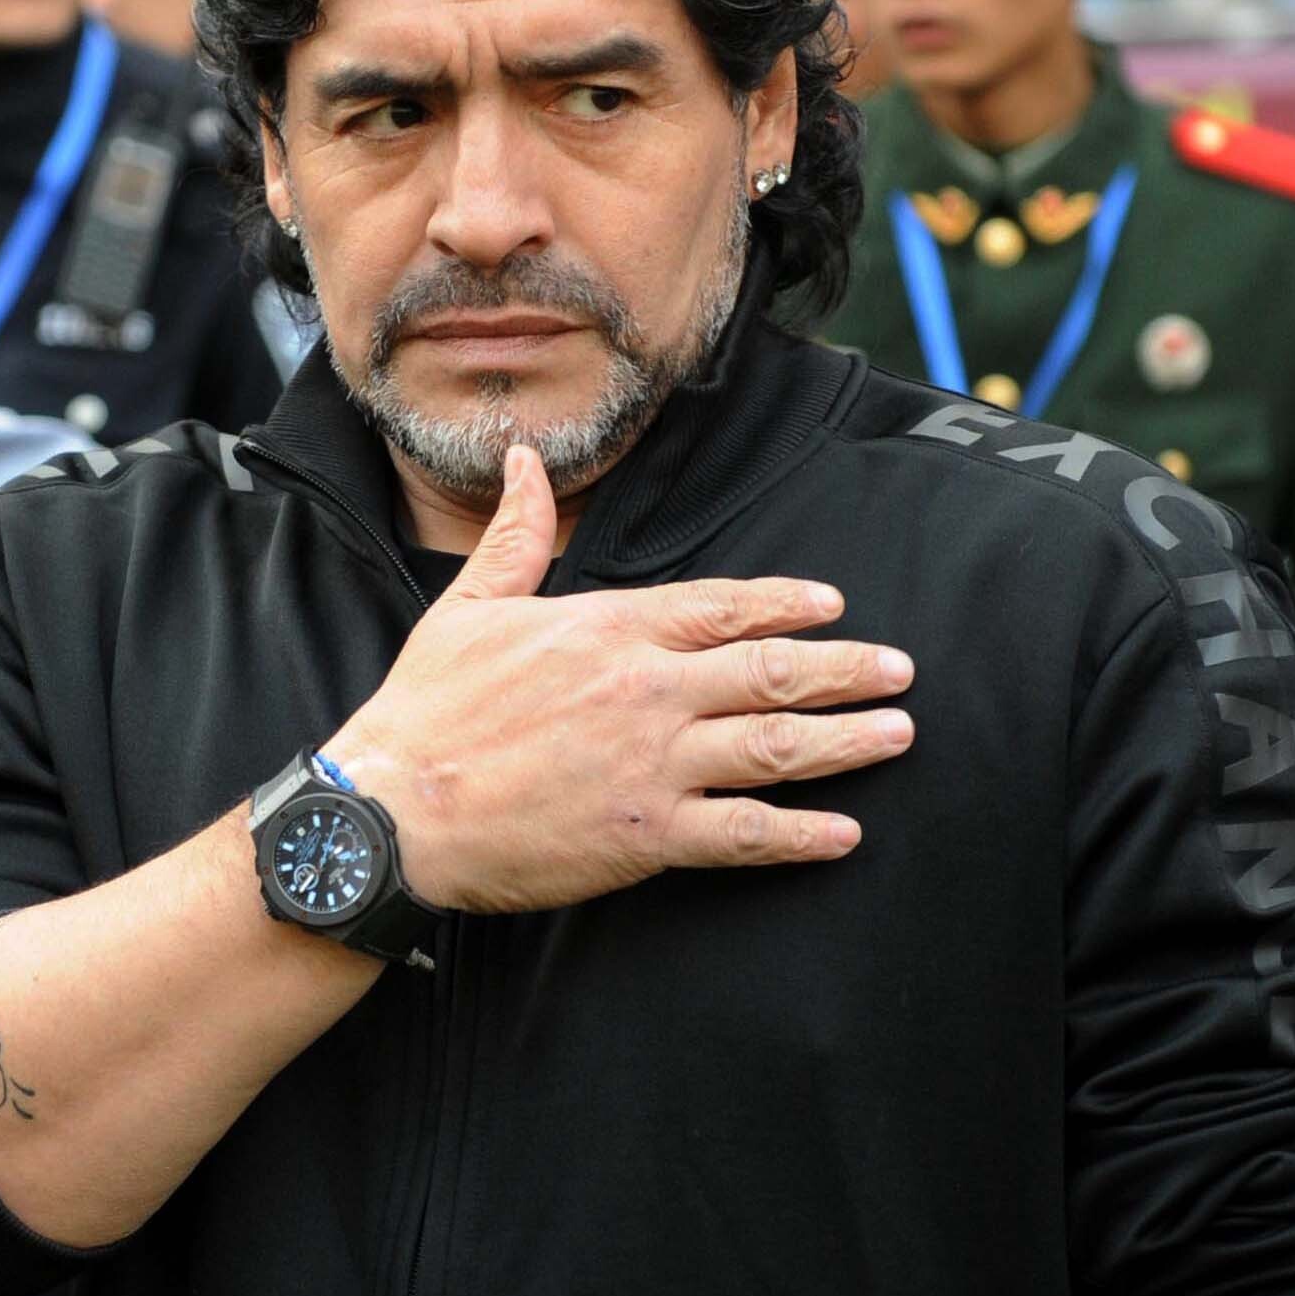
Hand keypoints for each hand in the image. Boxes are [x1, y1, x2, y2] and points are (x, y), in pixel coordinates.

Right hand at [325, 444, 914, 912]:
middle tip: (900, 670)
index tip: (832, 604)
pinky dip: (802, 834)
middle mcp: (645, 690)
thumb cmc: (425, 709)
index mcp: (609, 629)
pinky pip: (745, 833)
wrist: (394, 807)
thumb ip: (515, 535)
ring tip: (899, 732)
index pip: (722, 606)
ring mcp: (652, 764)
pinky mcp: (646, 836)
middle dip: (846, 669)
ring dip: (846, 739)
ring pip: (776, 746)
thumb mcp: (468, 606)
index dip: (786, 604)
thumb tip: (523, 459)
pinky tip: (845, 833)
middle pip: (771, 671)